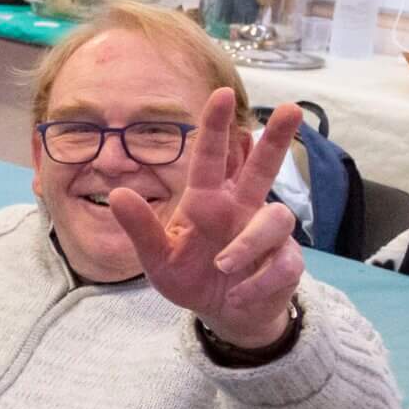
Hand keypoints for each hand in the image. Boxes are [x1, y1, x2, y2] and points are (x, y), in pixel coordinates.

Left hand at [108, 91, 304, 348]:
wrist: (221, 314)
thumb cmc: (189, 277)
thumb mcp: (157, 258)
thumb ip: (140, 229)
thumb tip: (117, 195)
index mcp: (207, 202)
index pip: (211, 159)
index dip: (215, 128)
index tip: (220, 94)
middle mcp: (240, 209)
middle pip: (263, 167)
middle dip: (276, 139)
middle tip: (291, 108)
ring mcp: (267, 234)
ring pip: (276, 218)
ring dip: (248, 244)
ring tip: (222, 268)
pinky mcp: (286, 262)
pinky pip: (283, 264)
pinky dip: (258, 282)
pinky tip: (238, 295)